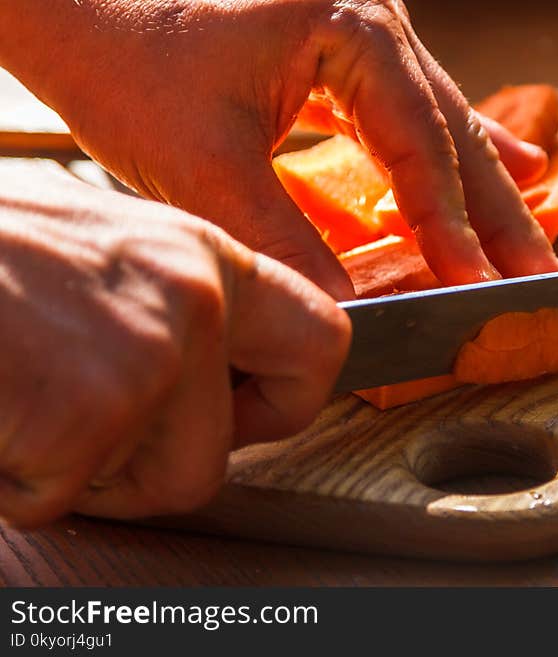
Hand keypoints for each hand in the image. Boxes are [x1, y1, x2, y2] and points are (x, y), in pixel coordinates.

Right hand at [0, 164, 349, 525]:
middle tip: (106, 434)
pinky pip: (67, 496)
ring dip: (86, 471)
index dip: (291, 398)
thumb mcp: (101, 252)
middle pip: (236, 443)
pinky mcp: (89, 413)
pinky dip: (19, 479)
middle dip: (175, 463)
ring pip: (161, 484)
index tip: (248, 415)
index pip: (323, 338)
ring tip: (26, 400)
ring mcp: (151, 356)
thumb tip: (221, 371)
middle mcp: (197, 297)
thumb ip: (173, 305)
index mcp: (205, 255)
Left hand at [1, 0, 557, 298]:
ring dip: (488, 193)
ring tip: (534, 244)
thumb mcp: (204, 162)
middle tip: (543, 279)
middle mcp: (374, 23)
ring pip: (444, 126)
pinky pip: (417, 115)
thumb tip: (341, 317)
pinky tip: (509, 171)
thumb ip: (284, 240)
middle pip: (454, 135)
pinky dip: (455, 157)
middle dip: (499, 217)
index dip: (451, 227)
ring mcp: (364, 35)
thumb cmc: (124, 55)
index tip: (478, 287)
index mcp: (350, 27)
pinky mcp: (346, 56)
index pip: (419, 146)